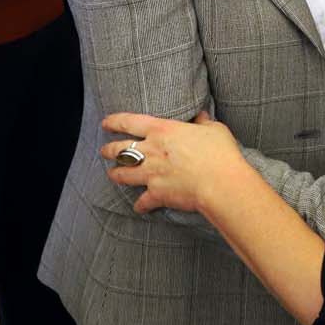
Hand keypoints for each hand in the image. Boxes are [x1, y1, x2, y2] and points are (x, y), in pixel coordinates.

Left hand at [101, 110, 244, 214]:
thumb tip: (201, 116)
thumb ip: (203, 122)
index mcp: (162, 130)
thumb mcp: (215, 129)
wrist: (220, 183)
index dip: (114, 121)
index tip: (106, 123)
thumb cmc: (220, 153)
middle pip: (120, 149)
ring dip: (115, 174)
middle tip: (104, 150)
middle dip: (108, 150)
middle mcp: (151, 150)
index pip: (129, 122)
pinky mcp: (157, 194)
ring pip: (123, 174)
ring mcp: (151, 173)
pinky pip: (142, 201)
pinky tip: (139, 208)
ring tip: (112, 174)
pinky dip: (140, 205)